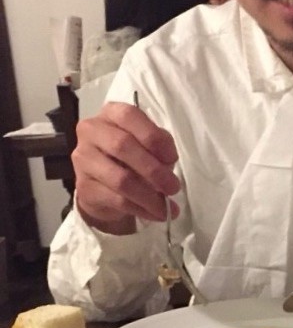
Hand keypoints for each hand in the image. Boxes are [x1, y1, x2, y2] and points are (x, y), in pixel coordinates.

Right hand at [71, 101, 179, 233]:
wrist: (104, 184)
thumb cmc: (131, 156)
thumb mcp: (148, 143)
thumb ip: (159, 144)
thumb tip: (167, 162)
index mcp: (111, 113)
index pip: (130, 116)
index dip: (154, 137)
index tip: (173, 158)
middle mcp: (91, 131)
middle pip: (122, 147)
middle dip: (154, 170)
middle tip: (174, 187)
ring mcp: (83, 159)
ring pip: (120, 179)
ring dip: (149, 196)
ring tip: (167, 206)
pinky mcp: (83, 187)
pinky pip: (116, 200)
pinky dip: (141, 208)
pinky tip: (156, 213)